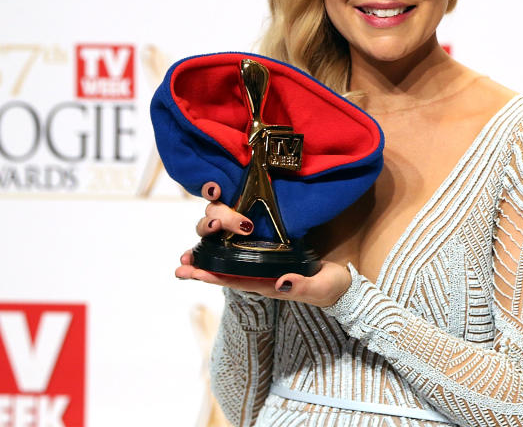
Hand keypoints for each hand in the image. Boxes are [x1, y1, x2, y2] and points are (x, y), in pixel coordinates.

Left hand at [174, 181, 352, 307]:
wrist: (342, 286)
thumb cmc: (330, 288)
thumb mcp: (320, 287)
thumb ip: (301, 286)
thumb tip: (280, 282)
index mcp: (269, 285)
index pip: (235, 280)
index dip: (212, 275)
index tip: (191, 271)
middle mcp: (262, 276)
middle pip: (226, 270)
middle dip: (203, 266)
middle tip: (180, 262)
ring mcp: (265, 265)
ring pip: (231, 259)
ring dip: (210, 254)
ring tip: (187, 254)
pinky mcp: (273, 253)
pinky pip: (244, 249)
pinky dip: (227, 242)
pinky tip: (215, 234)